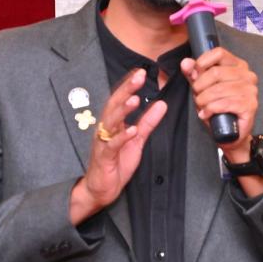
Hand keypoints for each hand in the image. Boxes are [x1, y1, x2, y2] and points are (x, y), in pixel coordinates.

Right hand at [69, 68, 168, 224]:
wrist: (100, 189)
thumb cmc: (116, 163)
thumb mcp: (137, 140)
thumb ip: (148, 122)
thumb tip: (162, 104)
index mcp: (113, 124)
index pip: (120, 100)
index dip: (129, 86)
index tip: (140, 72)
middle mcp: (105, 129)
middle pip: (114, 105)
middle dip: (126, 90)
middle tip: (139, 76)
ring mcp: (103, 142)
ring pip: (110, 122)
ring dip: (123, 110)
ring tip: (135, 99)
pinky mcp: (105, 157)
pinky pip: (112, 145)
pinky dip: (122, 136)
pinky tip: (132, 130)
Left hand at [180, 47, 258, 157]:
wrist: (229, 133)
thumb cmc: (218, 108)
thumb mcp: (203, 88)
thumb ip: (194, 74)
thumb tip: (186, 63)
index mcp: (238, 66)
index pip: (219, 53)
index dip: (202, 63)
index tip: (194, 75)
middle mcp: (248, 76)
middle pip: (216, 72)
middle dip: (200, 86)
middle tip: (197, 96)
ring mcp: (251, 90)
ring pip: (218, 89)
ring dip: (203, 100)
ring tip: (202, 106)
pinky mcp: (250, 105)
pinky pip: (224, 104)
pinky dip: (210, 109)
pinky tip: (206, 114)